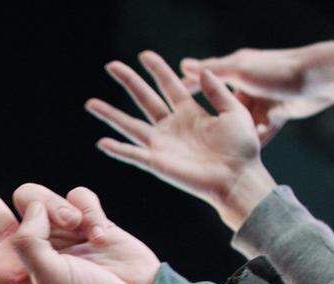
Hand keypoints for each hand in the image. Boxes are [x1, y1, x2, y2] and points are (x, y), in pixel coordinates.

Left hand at [0, 159, 162, 283]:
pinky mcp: (85, 218)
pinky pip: (75, 193)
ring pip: (36, 195)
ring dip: (56, 208)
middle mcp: (26, 251)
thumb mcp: (49, 282)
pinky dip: (86, 207)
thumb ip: (29, 243)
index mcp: (9, 276)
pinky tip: (100, 231)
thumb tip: (29, 209)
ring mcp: (55, 233)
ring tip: (78, 232)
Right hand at [86, 51, 275, 230]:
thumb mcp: (235, 112)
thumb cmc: (242, 148)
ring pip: (130, 125)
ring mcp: (163, 145)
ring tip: (91, 103)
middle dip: (128, 82)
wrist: (238, 178)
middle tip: (111, 65)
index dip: (157, 70)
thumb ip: (218, 91)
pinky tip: (101, 142)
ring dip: (110, 115)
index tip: (144, 55)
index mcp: (191, 113)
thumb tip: (202, 70)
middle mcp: (172, 127)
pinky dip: (118, 150)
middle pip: (144, 99)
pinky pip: (134, 155)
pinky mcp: (158, 163)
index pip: (169, 85)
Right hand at [180, 46, 333, 143]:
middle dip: (215, 125)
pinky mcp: (276, 115)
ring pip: (242, 125)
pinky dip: (258, 140)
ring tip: (228, 150)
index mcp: (236, 72)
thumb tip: (182, 66)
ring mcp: (262, 102)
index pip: (205, 81)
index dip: (189, 91)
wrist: (318, 79)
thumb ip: (213, 71)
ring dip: (238, 137)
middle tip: (199, 141)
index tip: (171, 104)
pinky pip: (262, 133)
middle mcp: (247, 87)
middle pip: (223, 110)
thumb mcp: (241, 70)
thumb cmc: (278, 70)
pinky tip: (253, 151)